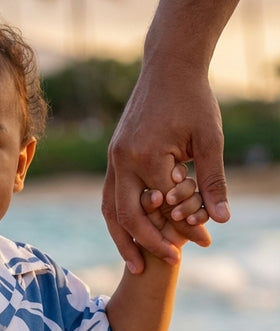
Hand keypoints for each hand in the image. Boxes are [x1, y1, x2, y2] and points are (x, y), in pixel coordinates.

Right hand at [102, 65, 228, 271]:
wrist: (169, 66)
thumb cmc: (194, 99)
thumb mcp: (210, 139)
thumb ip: (212, 181)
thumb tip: (221, 219)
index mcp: (147, 155)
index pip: (164, 206)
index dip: (182, 229)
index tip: (200, 245)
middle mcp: (123, 160)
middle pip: (128, 216)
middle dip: (145, 244)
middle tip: (164, 265)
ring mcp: (113, 158)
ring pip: (111, 210)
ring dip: (123, 240)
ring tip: (136, 264)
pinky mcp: (114, 156)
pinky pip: (110, 196)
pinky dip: (119, 219)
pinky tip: (129, 235)